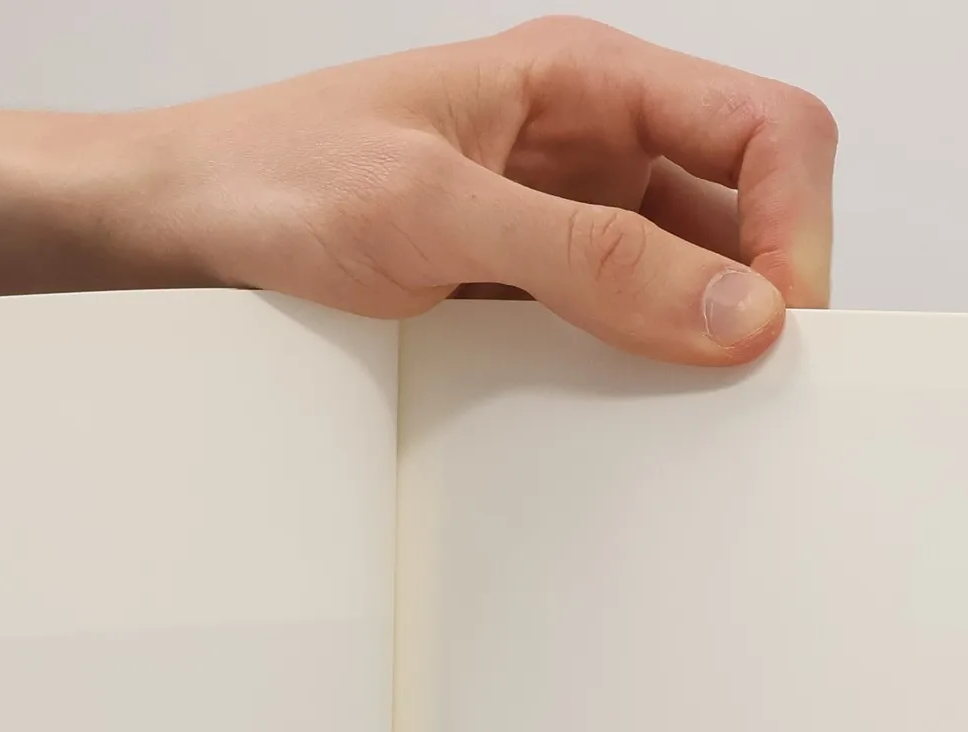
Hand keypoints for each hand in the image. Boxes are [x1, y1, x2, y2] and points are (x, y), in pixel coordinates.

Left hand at [113, 16, 835, 362]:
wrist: (171, 229)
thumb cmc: (272, 180)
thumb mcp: (434, 214)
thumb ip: (587, 261)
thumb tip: (733, 310)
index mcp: (584, 81)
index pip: (763, 132)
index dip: (796, 227)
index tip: (779, 328)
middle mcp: (582, 146)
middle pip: (738, 210)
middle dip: (758, 293)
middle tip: (745, 388)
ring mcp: (546, 222)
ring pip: (675, 279)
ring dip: (687, 340)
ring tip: (678, 410)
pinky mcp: (506, 290)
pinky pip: (599, 329)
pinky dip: (618, 371)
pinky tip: (601, 413)